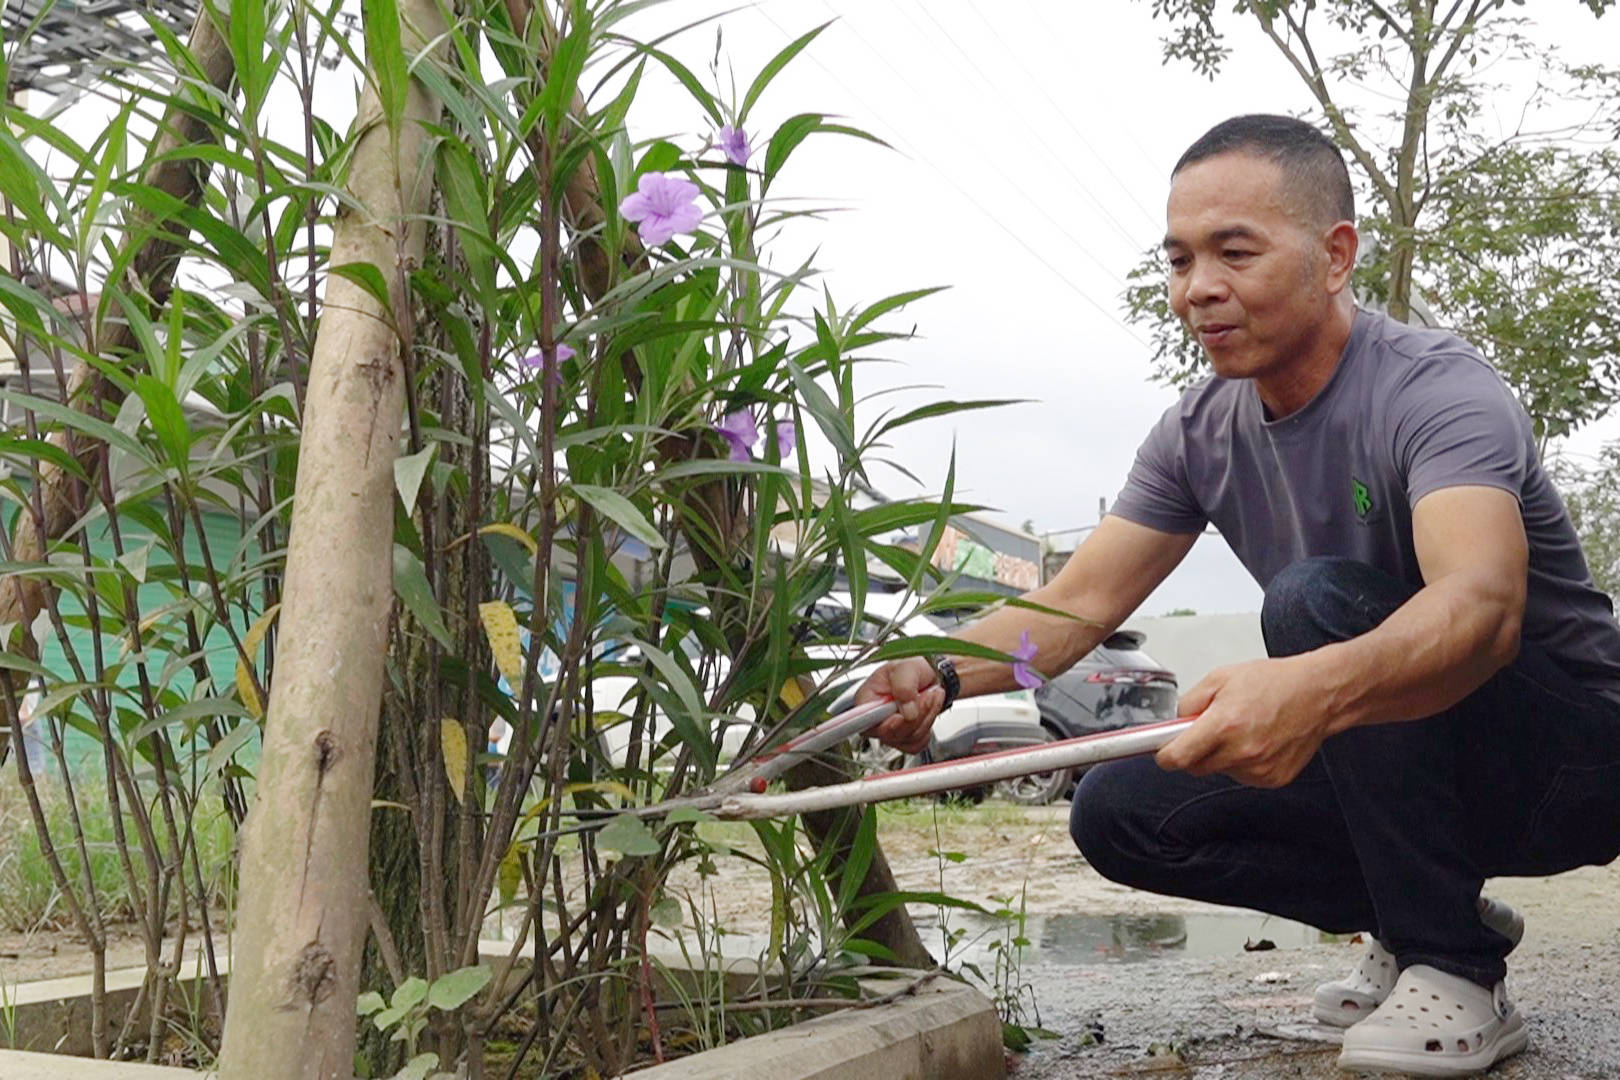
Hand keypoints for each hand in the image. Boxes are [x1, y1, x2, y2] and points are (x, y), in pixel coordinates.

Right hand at [857, 657, 947, 753]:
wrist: (928, 675)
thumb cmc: (911, 670)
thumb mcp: (906, 667)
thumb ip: (904, 686)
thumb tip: (907, 711)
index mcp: (866, 700)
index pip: (865, 723)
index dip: (884, 724)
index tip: (900, 716)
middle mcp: (874, 718)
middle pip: (890, 733)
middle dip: (914, 715)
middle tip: (927, 695)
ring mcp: (889, 730)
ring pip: (907, 739)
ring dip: (925, 717)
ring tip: (930, 696)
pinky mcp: (904, 738)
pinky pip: (917, 743)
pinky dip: (928, 726)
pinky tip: (928, 710)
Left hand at [1154, 656, 1328, 787]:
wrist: (1318, 693)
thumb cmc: (1274, 682)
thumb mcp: (1220, 678)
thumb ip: (1189, 703)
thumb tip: (1174, 723)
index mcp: (1225, 725)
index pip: (1178, 757)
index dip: (1164, 755)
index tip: (1162, 751)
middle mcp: (1242, 751)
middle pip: (1195, 768)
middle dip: (1194, 751)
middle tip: (1208, 729)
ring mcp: (1259, 768)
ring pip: (1219, 771)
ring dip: (1221, 756)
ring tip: (1241, 729)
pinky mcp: (1273, 779)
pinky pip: (1242, 776)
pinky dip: (1242, 763)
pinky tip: (1256, 740)